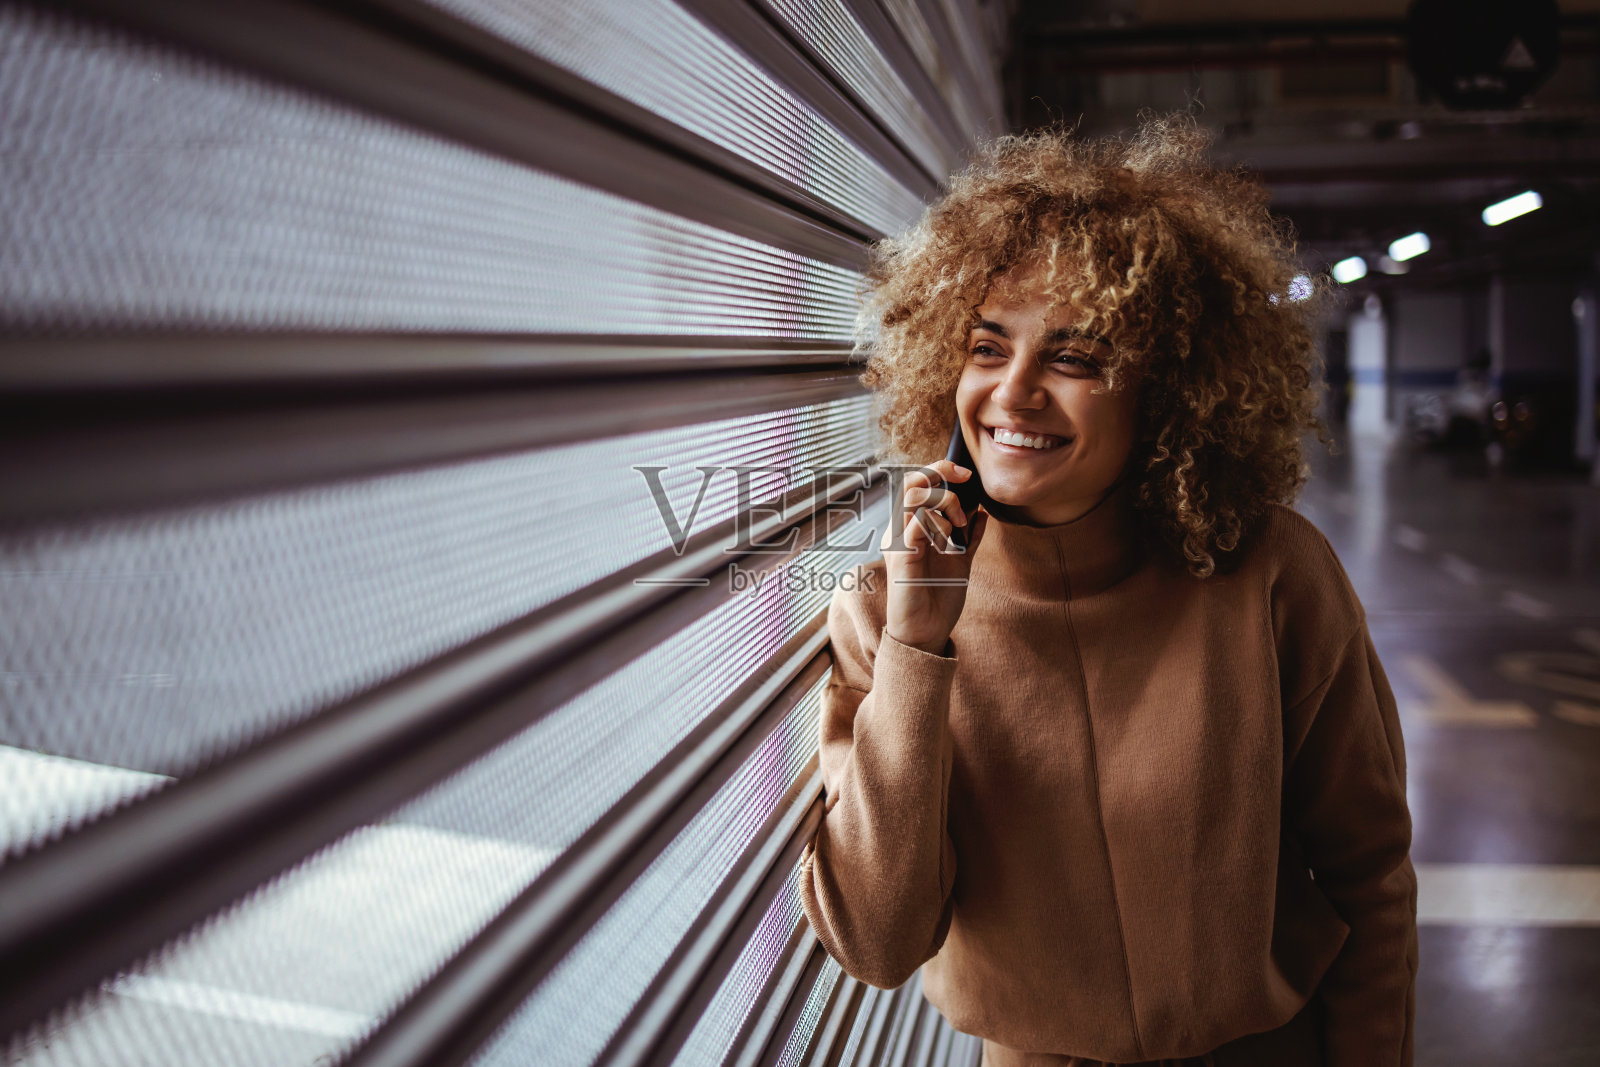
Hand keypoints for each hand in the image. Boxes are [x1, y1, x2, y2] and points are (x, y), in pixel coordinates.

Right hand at [881, 460, 988, 655]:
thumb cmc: (938, 599)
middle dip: (940, 473)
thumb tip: (982, 513)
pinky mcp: (901, 557)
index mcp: (912, 527)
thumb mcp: (961, 562)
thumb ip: (969, 537)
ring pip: (914, 496)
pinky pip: (917, 524)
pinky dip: (940, 525)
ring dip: (944, 502)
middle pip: (911, 481)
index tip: (967, 474)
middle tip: (964, 483)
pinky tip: (949, 542)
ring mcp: (899, 542)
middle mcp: (901, 530)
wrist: (928, 631)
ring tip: (959, 524)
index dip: (941, 470)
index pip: (918, 484)